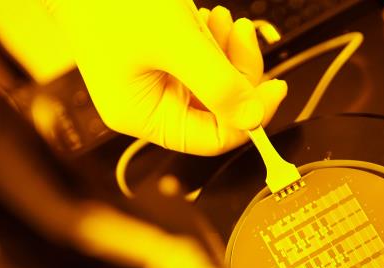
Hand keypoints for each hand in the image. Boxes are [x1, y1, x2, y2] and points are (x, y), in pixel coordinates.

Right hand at [44, 0, 286, 154]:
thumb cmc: (108, 2)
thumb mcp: (175, 44)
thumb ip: (219, 84)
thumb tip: (255, 117)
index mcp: (144, 117)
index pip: (213, 138)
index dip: (249, 116)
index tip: (274, 88)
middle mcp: (150, 105)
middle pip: (219, 108)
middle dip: (238, 72)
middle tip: (243, 37)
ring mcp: (156, 81)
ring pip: (215, 82)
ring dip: (227, 51)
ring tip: (223, 20)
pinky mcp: (162, 59)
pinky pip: (203, 62)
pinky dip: (214, 41)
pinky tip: (211, 19)